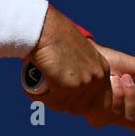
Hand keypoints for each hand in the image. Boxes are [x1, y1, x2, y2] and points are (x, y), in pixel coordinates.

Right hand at [23, 8, 113, 126]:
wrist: (46, 29)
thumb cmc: (56, 36)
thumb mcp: (77, 52)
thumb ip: (80, 68)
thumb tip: (71, 85)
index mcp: (102, 69)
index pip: (95, 99)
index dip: (76, 101)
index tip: (61, 95)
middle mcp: (97, 77)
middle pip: (79, 106)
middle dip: (62, 103)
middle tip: (47, 93)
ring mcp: (85, 83)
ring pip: (65, 106)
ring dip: (49, 101)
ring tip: (37, 91)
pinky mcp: (70, 86)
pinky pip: (54, 102)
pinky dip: (40, 99)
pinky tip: (32, 91)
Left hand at [91, 44, 134, 135]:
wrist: (93, 54)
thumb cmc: (116, 63)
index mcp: (133, 111)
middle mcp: (119, 118)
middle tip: (133, 83)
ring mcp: (106, 118)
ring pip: (127, 117)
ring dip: (128, 92)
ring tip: (120, 78)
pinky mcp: (94, 112)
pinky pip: (114, 110)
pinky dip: (117, 90)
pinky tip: (110, 80)